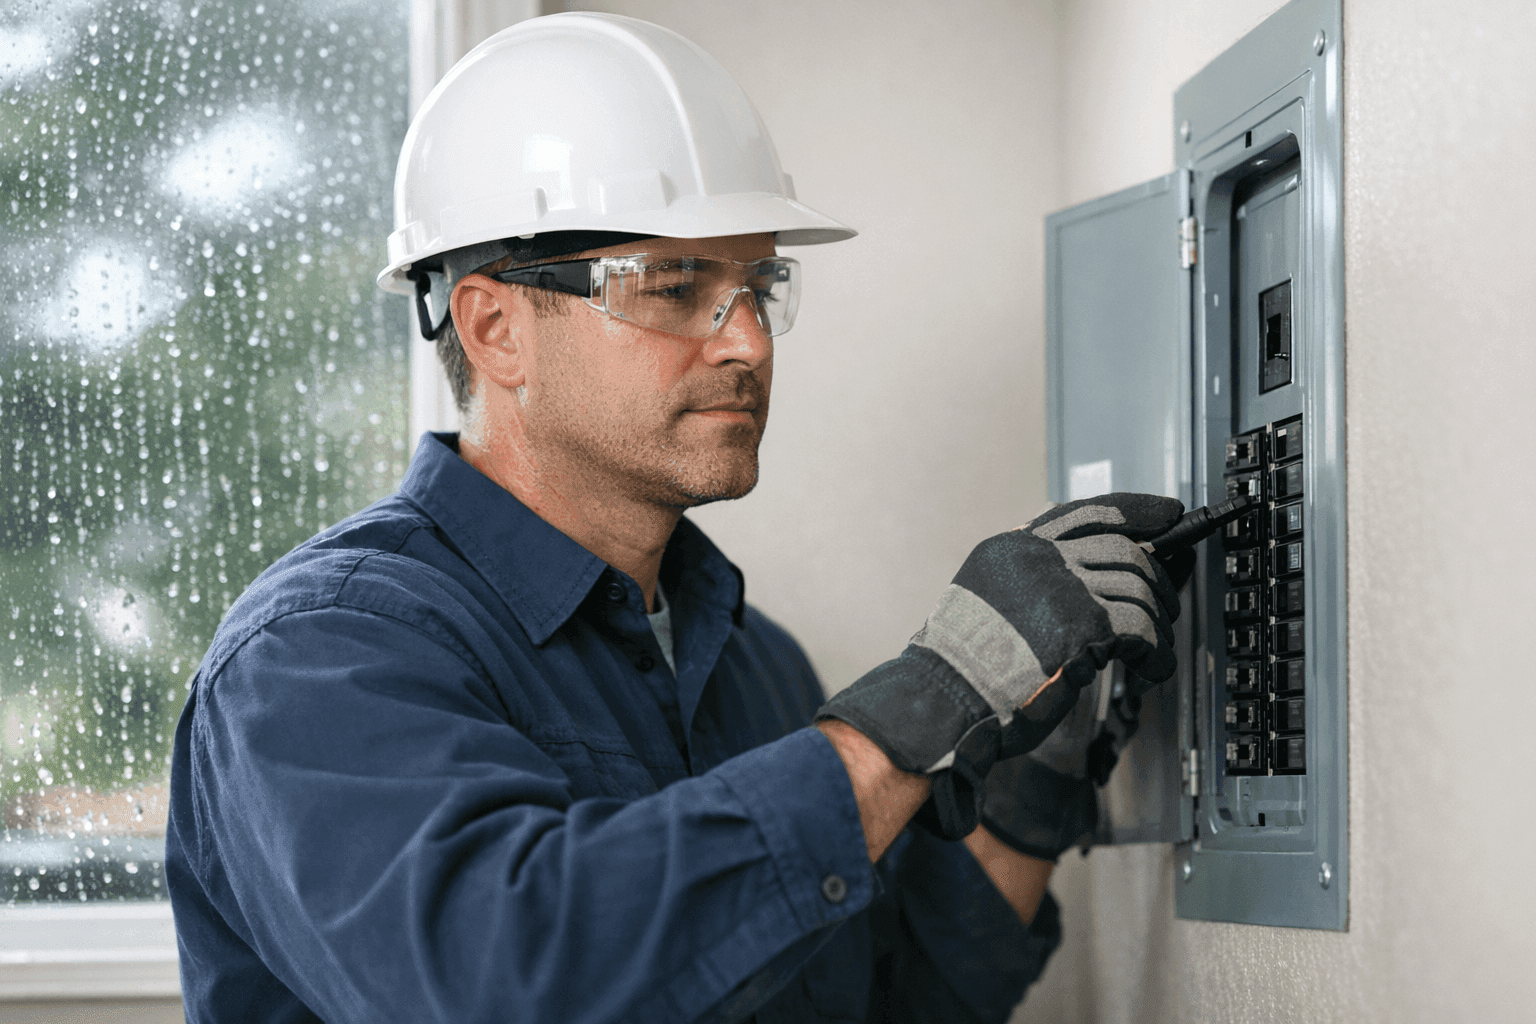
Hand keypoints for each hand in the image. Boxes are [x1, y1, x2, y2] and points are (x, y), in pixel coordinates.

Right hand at [816, 492, 1186, 840]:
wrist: (945, 699)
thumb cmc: (964, 668)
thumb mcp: (986, 601)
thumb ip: (1029, 581)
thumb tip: (1089, 580)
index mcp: (1013, 548)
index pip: (1084, 512)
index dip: (1135, 511)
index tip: (1167, 515)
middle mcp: (1038, 558)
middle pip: (1123, 549)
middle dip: (1156, 579)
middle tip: (1166, 606)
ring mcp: (1061, 588)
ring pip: (1138, 588)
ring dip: (1157, 623)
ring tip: (1154, 651)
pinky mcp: (1082, 626)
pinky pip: (1142, 630)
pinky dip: (1156, 653)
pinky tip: (1151, 669)